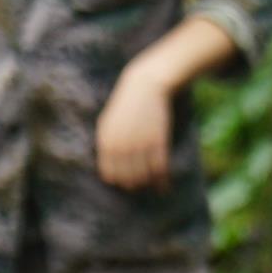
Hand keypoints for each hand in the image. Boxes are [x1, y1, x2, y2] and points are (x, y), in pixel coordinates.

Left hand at [95, 66, 180, 192]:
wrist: (146, 85)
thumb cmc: (127, 104)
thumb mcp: (109, 122)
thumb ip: (107, 144)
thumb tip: (109, 169)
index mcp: (106, 141)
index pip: (110, 175)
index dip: (119, 182)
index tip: (127, 183)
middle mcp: (121, 145)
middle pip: (127, 178)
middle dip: (135, 186)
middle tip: (143, 187)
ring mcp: (139, 144)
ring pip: (144, 176)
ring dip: (149, 185)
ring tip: (154, 186)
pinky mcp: (157, 141)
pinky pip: (159, 168)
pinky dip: (163, 180)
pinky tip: (165, 186)